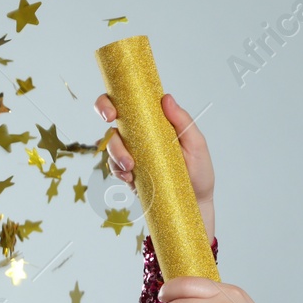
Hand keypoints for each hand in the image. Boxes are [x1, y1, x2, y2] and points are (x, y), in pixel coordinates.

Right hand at [95, 91, 214, 240]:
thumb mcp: (196, 145)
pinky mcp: (129, 173)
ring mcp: (132, 154)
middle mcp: (140, 135)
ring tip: (131, 167)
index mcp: (154, 122)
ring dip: (115, 152)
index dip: (113, 100)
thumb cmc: (199, 172)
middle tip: (109, 122)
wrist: (195, 204)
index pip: (130, 103)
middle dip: (103, 112)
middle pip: (113, 115)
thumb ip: (183, 121)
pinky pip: (113, 167)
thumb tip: (166, 98)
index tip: (112, 111)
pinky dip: (118, 171)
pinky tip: (130, 177)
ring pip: (110, 143)